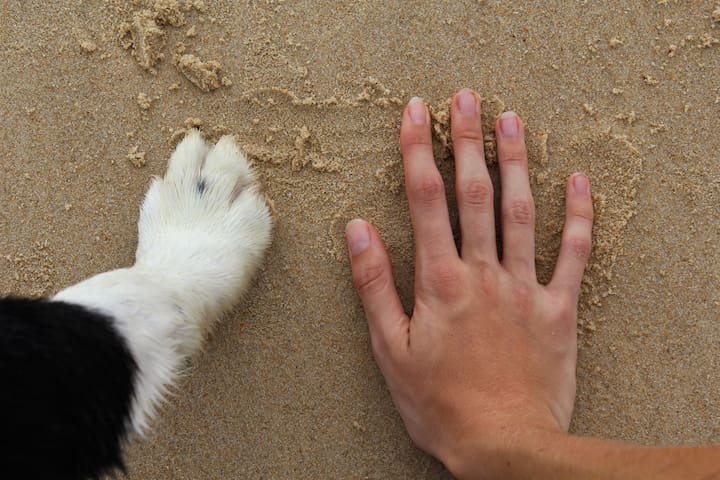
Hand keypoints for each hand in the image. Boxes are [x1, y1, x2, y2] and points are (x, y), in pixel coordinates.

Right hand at [346, 89, 593, 476]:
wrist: (504, 444)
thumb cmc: (440, 403)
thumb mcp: (391, 349)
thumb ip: (375, 286)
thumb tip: (359, 231)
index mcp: (440, 282)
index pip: (426, 201)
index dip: (419, 152)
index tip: (415, 113)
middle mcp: (483, 273)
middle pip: (476, 194)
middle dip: (468, 141)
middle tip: (466, 98)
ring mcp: (524, 288)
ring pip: (521, 213)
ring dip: (516, 163)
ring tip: (511, 120)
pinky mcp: (557, 310)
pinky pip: (574, 255)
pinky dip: (580, 217)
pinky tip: (578, 182)